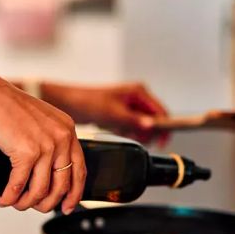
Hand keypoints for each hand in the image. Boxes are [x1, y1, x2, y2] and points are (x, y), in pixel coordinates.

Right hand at [0, 67, 85, 213]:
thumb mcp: (38, 120)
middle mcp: (61, 137)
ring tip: (16, 203)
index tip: (68, 206)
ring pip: (41, 190)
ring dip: (26, 203)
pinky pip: (20, 186)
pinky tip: (4, 199)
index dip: (74, 193)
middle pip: (62, 185)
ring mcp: (46, 145)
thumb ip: (49, 140)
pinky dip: (10, 197)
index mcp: (67, 128)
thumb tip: (48, 173)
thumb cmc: (3, 106)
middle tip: (35, 208)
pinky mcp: (27, 152)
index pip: (80, 169)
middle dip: (48, 203)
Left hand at [40, 82, 168, 143]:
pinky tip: (117, 130)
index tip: (163, 141)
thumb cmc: (89, 102)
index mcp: (139, 92)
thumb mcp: (114, 114)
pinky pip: (132, 127)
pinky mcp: (122, 114)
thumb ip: (134, 120)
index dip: (164, 127)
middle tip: (136, 138)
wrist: (70, 104)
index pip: (161, 111)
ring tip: (121, 130)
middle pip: (153, 119)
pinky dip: (127, 131)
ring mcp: (130, 106)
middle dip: (147, 131)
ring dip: (136, 132)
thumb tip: (151, 126)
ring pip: (143, 125)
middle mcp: (137, 97)